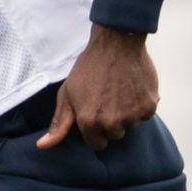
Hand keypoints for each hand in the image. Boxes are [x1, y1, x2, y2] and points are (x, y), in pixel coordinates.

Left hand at [40, 23, 158, 149]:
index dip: (96, 130)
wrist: (116, 44)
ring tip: (121, 92)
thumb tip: (43, 146)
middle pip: (115, 135)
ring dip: (128, 113)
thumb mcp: (68, 93)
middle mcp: (111, 122)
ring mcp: (132, 115)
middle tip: (109, 99)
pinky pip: (145, 115)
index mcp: (89, 122)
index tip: (97, 114)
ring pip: (131, 125)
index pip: (97, 144)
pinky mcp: (148, 106)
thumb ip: (59, 122)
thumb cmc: (89, 68)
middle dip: (112, 122)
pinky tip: (133, 89)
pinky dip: (141, 105)